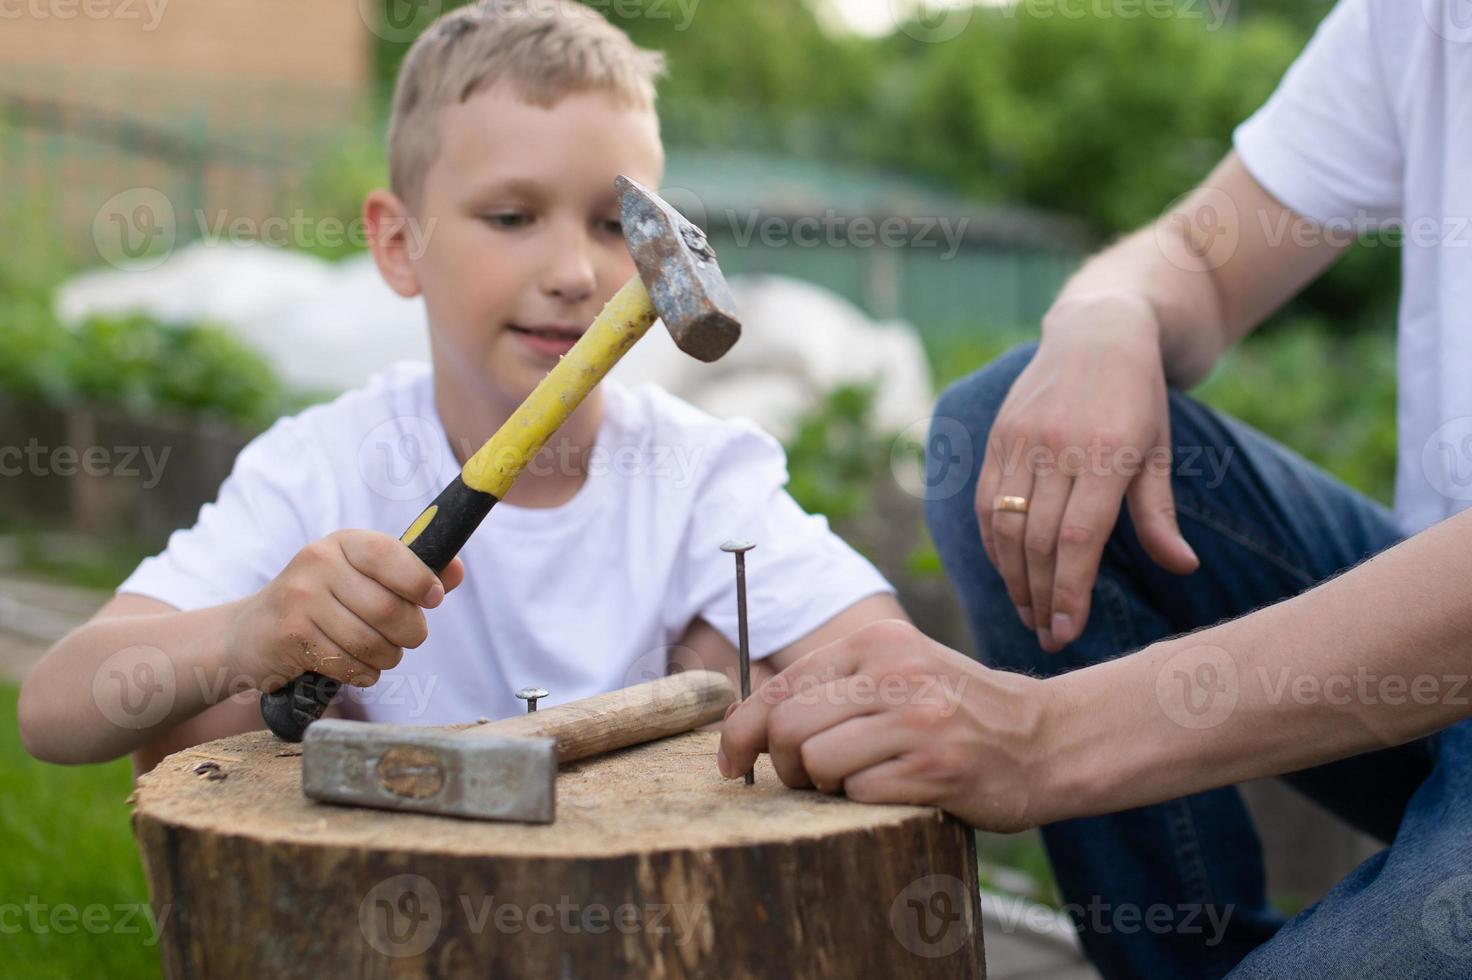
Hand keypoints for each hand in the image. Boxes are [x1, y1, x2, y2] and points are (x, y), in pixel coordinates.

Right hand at [229, 530, 464, 690]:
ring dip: (387, 658)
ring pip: (371, 642)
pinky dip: (363, 673)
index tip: (433, 599)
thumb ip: (411, 574)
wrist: (250, 633)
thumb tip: (457, 570)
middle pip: (389, 608)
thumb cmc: (322, 603)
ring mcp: (300, 598)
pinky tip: (354, 666)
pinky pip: (348, 664)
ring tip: (379, 654)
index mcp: (344, 542)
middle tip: (406, 639)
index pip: (391, 553)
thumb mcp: (361, 578)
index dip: (421, 580)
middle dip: (410, 633)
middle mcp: (319, 562)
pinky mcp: (290, 635)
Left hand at [717, 620, 1057, 832]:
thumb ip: (828, 688)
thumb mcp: (898, 674)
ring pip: (815, 761)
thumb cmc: (956, 712)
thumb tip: (738, 719)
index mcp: (878, 641)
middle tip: (806, 777)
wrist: (1046, 739)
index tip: (731, 762)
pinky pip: (858, 795)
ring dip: (824, 786)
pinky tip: (897, 791)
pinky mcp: (935, 769)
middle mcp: (896, 672)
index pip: (780, 685)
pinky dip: (863, 803)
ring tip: (860, 780)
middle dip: (782, 764)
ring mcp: (917, 720)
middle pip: (786, 726)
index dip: (741, 730)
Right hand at [977, 298, 1197, 651]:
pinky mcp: (997, 437)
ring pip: (1004, 526)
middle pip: (1036, 540)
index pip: (1077, 539)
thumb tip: (1184, 567)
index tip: (1067, 633)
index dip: (1068, 592)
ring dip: (1014, 578)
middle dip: (1040, 597)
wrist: (1097, 330)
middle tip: (1049, 638)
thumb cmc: (1137, 397)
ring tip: (1029, 613)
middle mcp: (1056, 446)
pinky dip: (994, 544)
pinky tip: (1009, 572)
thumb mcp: (1158, 449)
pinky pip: (986, 502)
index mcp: (1105, 451)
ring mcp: (1020, 440)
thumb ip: (1159, 513)